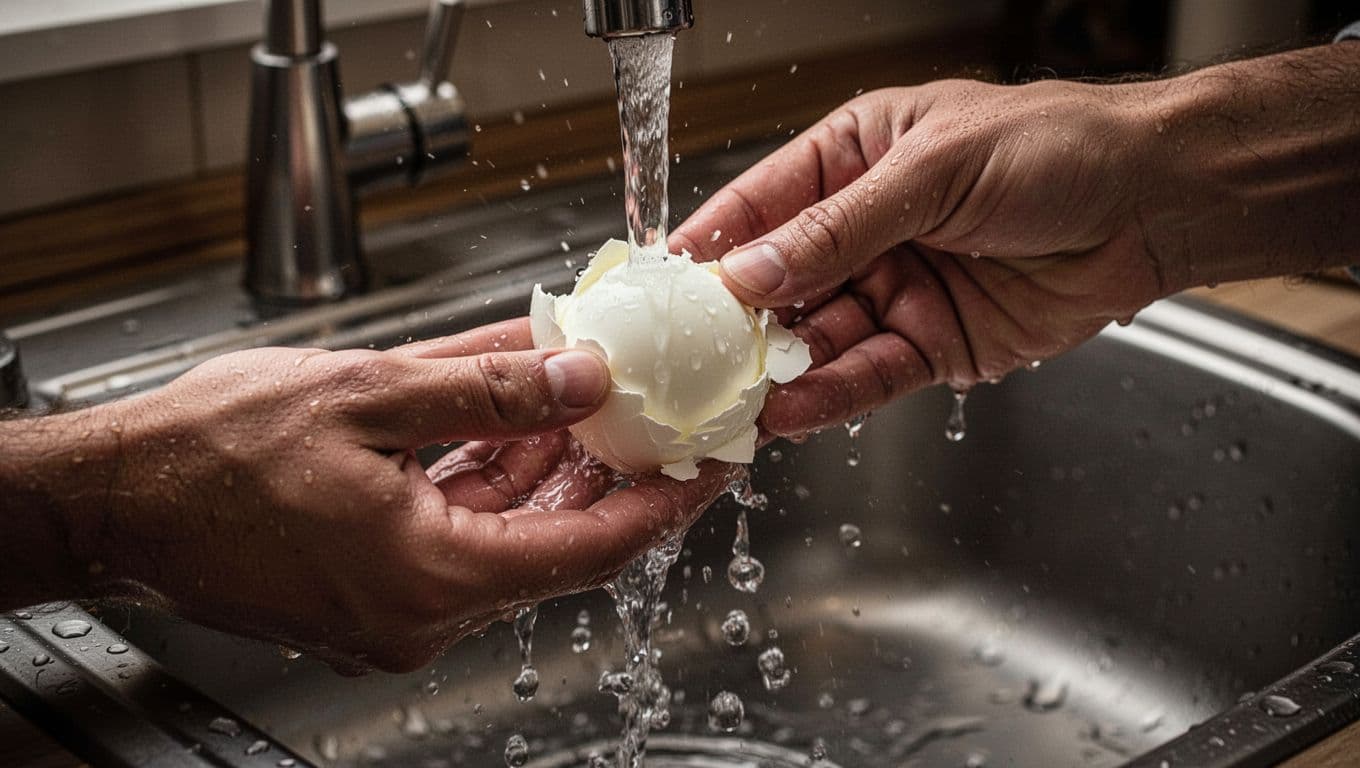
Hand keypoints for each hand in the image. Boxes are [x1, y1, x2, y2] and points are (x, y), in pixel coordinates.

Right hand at [3, 319, 733, 672]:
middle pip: (560, 546)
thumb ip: (490, 386)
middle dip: (617, 479)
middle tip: (670, 423)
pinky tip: (520, 430)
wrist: (114, 499)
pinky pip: (463, 541)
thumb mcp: (369, 394)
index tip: (714, 463)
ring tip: (600, 408)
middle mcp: (422, 616)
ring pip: (512, 541)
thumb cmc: (208, 456)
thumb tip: (584, 376)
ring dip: (555, 477)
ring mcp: (395, 615)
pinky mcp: (373, 597)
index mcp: (432, 577)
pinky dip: (497, 489)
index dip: (665, 502)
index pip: (592, 549)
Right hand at [671, 43, 1359, 436]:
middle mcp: (864, 229)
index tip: (658, 284)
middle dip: (732, 324)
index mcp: (854, 158)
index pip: (760, 204)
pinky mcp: (932, 345)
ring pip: (817, 339)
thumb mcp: (934, 169)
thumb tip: (752, 271)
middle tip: (684, 362)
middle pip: (777, 283)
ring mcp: (895, 289)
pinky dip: (830, 397)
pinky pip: (868, 376)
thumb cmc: (1056, 148)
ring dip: (776, 371)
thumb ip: (839, 228)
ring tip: (732, 402)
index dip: (708, 245)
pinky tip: (791, 411)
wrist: (1154, 203)